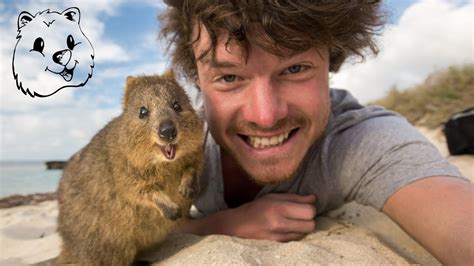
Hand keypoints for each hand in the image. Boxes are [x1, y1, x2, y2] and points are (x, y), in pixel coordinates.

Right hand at [177, 193, 316, 241]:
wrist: (238, 225)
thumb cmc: (256, 207)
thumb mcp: (274, 197)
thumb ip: (295, 198)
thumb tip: (314, 198)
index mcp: (279, 208)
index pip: (309, 211)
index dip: (311, 208)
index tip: (305, 205)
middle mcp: (280, 223)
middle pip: (311, 225)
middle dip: (309, 219)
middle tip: (302, 214)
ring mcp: (279, 236)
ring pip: (305, 234)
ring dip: (303, 227)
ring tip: (294, 221)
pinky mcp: (278, 244)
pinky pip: (296, 239)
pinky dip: (296, 233)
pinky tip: (288, 228)